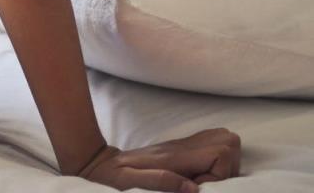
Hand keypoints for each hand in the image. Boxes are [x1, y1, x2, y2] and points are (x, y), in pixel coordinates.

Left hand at [75, 128, 241, 191]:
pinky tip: (200, 176)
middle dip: (228, 168)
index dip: (221, 174)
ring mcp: (185, 147)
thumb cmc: (115, 176)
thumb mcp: (131, 181)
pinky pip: (213, 146)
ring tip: (202, 181)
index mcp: (175, 155)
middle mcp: (184, 147)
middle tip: (205, 184)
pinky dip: (217, 162)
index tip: (200, 187)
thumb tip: (193, 187)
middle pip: (229, 142)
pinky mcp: (184, 151)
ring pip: (225, 143)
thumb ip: (160, 181)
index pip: (221, 152)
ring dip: (224, 166)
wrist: (102, 163)